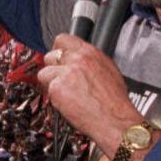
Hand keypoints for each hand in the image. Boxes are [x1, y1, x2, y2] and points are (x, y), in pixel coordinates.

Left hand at [37, 34, 146, 160]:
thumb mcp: (108, 70)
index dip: (58, 49)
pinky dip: (54, 98)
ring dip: (51, 84)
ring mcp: (66, 73)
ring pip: (44, 73)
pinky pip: (47, 90)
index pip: (64, 39)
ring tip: (65, 94)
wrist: (116, 120)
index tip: (58, 58)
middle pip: (50, 55)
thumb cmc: (114, 102)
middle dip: (53, 69)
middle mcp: (78, 59)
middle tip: (61, 81)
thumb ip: (89, 61)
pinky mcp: (57, 88)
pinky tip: (67, 103)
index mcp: (90, 53)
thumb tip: (77, 59)